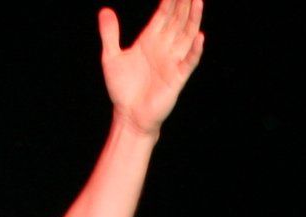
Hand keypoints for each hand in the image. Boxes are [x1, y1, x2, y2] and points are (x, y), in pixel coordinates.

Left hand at [100, 0, 205, 137]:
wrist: (128, 116)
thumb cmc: (122, 89)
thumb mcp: (111, 57)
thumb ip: (110, 33)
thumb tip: (105, 10)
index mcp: (150, 40)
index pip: (164, 15)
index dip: (170, 0)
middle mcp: (164, 48)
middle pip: (177, 20)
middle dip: (184, 3)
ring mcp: (172, 62)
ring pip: (186, 35)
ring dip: (193, 19)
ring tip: (198, 2)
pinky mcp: (176, 78)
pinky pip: (188, 61)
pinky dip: (195, 50)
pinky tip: (199, 37)